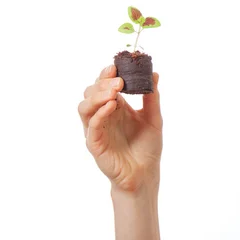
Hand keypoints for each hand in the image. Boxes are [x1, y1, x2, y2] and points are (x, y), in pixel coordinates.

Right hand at [78, 65, 162, 191]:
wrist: (145, 174)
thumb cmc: (148, 147)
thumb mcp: (154, 118)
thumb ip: (152, 97)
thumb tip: (154, 74)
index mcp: (116, 107)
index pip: (105, 85)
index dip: (107, 74)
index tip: (117, 66)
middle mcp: (103, 115)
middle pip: (92, 92)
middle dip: (103, 83)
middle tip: (119, 81)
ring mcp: (97, 129)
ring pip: (85, 107)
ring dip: (97, 96)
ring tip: (114, 92)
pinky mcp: (95, 144)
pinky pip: (91, 126)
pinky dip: (99, 114)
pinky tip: (112, 106)